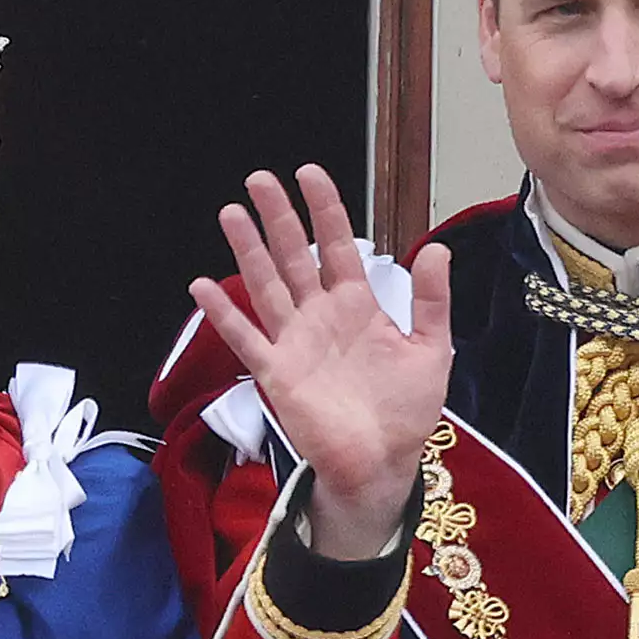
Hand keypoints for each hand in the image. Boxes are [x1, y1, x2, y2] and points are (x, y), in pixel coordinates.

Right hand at [190, 165, 451, 559]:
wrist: (383, 464)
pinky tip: (202, 285)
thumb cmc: (406, 411)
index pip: (337, 246)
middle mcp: (320, 316)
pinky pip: (245, 337)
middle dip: (277, 217)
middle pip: (293, 256)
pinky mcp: (277, 372)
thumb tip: (436, 246)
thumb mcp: (431, 348)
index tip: (309, 173)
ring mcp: (295, 342)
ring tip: (231, 213)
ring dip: (248, 250)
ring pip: (266, 285)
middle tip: (259, 178)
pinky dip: (223, 313)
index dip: (324, 210)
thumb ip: (431, 299)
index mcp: (357, 306)